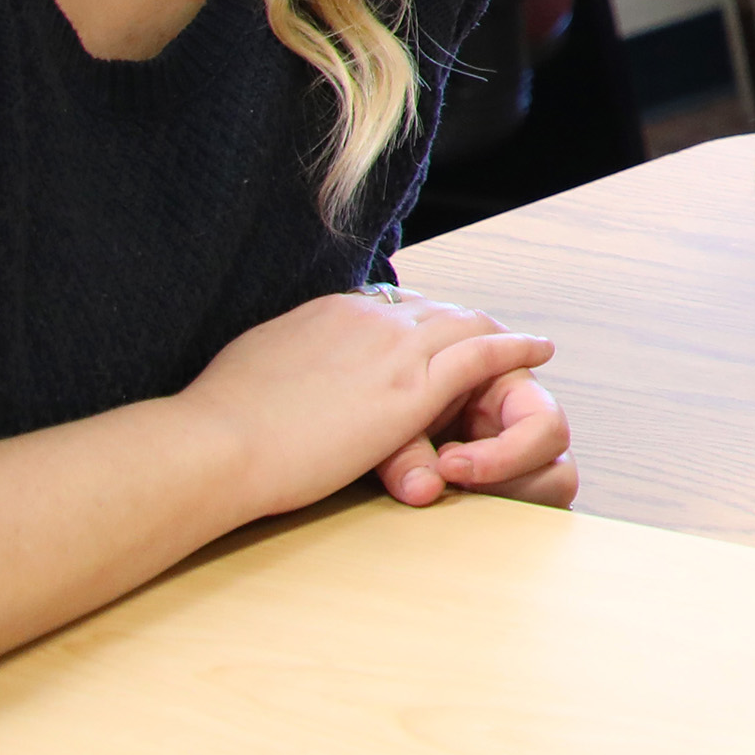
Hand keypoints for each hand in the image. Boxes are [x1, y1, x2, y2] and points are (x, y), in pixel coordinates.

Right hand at [179, 287, 558, 521]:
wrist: (215, 446)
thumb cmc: (216, 426)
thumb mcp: (247, 371)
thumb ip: (278, 363)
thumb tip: (276, 370)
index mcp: (327, 312)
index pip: (388, 308)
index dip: (415, 322)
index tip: (428, 336)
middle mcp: (367, 320)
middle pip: (435, 310)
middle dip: (462, 327)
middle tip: (485, 340)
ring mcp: (394, 350)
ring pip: (467, 326)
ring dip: (496, 337)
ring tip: (524, 345)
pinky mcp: (414, 389)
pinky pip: (485, 356)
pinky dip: (516, 349)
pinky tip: (539, 351)